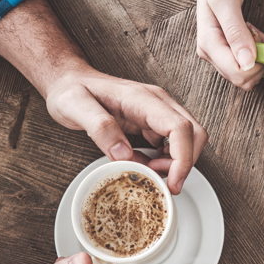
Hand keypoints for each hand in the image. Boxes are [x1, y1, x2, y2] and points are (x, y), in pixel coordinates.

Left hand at [44, 66, 207, 193]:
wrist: (68, 81)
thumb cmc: (71, 91)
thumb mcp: (75, 107)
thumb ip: (100, 128)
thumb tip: (124, 154)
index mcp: (142, 99)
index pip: (179, 128)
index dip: (183, 159)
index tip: (173, 183)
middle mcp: (157, 103)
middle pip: (194, 134)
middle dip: (184, 163)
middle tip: (161, 180)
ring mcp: (157, 112)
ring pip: (187, 140)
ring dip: (175, 163)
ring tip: (148, 171)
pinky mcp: (152, 122)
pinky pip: (171, 144)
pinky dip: (164, 160)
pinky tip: (143, 164)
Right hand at [184, 0, 263, 89]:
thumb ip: (236, 31)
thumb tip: (246, 61)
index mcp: (209, 44)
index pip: (237, 74)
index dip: (256, 63)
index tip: (257, 36)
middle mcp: (210, 53)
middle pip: (241, 78)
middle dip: (257, 60)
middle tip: (254, 31)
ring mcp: (216, 53)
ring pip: (244, 73)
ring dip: (256, 56)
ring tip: (251, 30)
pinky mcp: (224, 50)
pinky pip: (244, 64)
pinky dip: (254, 52)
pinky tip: (250, 33)